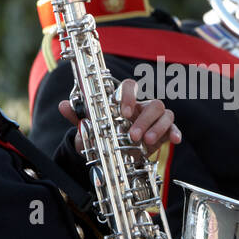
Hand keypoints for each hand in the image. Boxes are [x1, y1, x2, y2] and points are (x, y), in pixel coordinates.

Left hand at [59, 78, 181, 153]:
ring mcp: (155, 118)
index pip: (130, 86)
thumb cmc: (106, 134)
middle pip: (152, 102)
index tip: (122, 112)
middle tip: (132, 135)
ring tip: (145, 142)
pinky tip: (174, 140)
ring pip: (164, 112)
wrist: (116, 152)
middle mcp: (143, 106)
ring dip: (156, 127)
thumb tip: (63, 105)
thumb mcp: (91, 127)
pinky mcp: (165, 131)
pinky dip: (175, 132)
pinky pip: (173, 127)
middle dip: (143, 119)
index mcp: (125, 100)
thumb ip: (79, 116)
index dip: (128, 96)